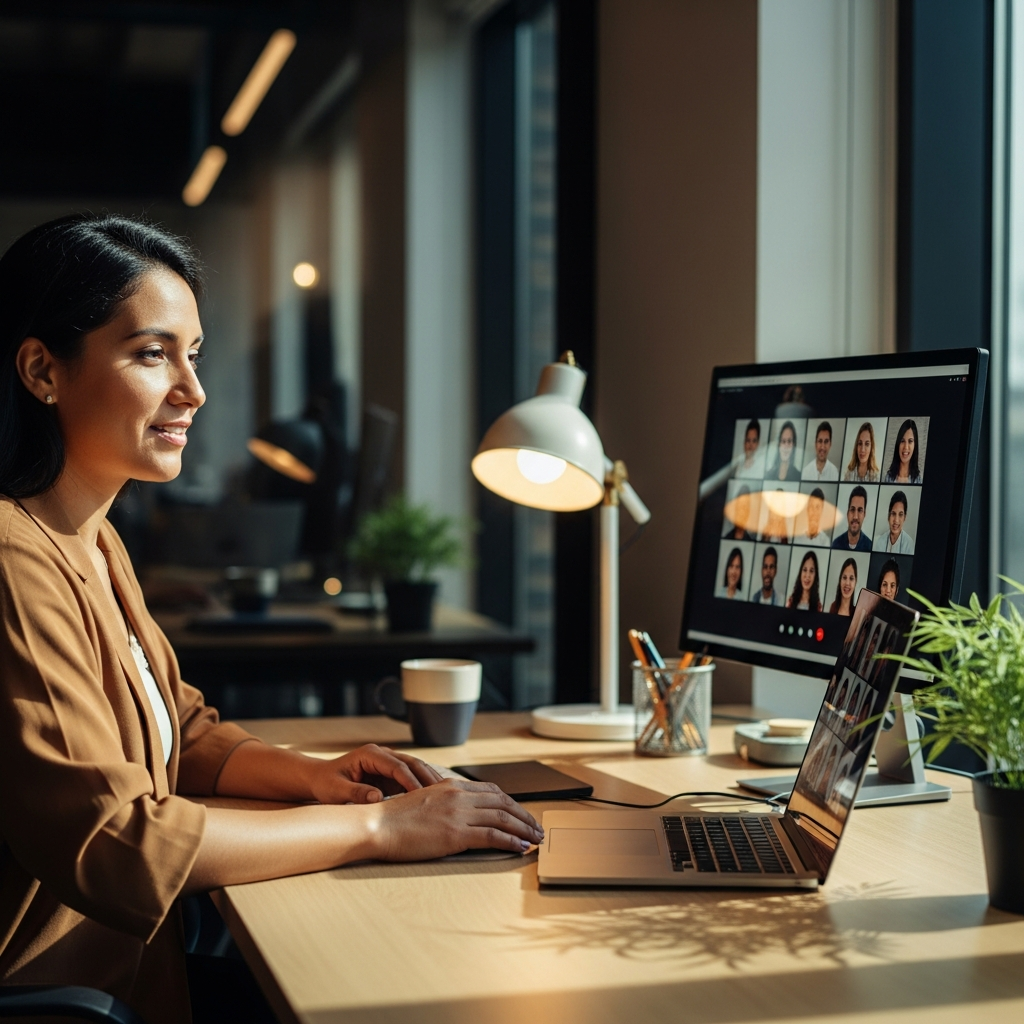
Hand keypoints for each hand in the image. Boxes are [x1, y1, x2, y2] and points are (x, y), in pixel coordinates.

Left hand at [307, 744, 442, 804]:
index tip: (423, 796)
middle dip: (428, 778)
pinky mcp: (390, 774)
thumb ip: (355, 793)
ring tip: (446, 797)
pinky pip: (411, 778)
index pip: (397, 766)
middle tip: (444, 795)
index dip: (411, 780)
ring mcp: (388, 763)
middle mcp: (382, 755)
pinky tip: (435, 798)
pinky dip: (423, 787)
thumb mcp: (335, 790)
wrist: (320, 779)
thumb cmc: (325, 783)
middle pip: (412, 763)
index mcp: (370, 754)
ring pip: (415, 768)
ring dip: (429, 781)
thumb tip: (377, 797)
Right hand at [367, 779, 543, 860]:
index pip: (491, 791)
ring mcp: (458, 813)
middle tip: (536, 827)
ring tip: (535, 839)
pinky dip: (511, 842)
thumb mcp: (424, 801)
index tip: (522, 813)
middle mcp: (458, 795)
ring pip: (502, 818)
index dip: (511, 802)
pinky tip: (519, 848)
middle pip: (502, 802)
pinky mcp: (456, 834)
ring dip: (523, 829)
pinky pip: (493, 836)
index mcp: (451, 785)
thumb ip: (445, 803)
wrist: (377, 825)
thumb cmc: (394, 819)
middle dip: (523, 816)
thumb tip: (462, 815)